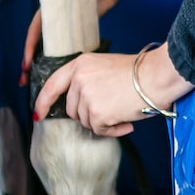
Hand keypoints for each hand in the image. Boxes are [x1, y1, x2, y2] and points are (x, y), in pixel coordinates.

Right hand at [20, 0, 158, 81]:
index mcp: (50, 3)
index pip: (35, 29)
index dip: (29, 47)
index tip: (25, 65)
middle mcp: (57, 14)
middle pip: (41, 41)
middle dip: (32, 61)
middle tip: (25, 81)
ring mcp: (70, 21)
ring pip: (54, 45)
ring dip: (46, 63)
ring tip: (41, 82)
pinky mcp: (83, 24)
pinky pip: (71, 44)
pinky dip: (65, 57)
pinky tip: (63, 72)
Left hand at [32, 44, 194, 137]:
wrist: (155, 77)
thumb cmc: (138, 73)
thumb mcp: (104, 66)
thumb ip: (87, 80)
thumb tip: (78, 104)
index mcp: (80, 64)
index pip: (52, 85)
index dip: (43, 102)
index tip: (38, 113)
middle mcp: (79, 79)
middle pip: (72, 109)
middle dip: (87, 114)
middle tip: (109, 108)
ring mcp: (87, 97)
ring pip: (85, 121)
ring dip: (102, 121)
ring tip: (121, 111)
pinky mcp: (97, 114)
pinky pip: (99, 130)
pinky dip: (112, 130)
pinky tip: (125, 121)